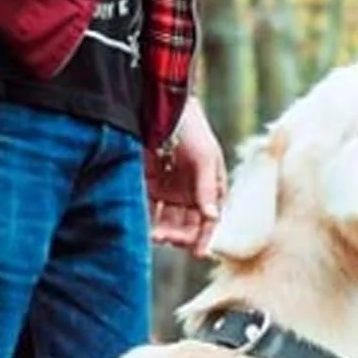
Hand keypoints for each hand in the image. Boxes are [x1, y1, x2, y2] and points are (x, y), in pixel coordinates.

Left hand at [145, 95, 227, 256]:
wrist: (160, 106)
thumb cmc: (191, 128)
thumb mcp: (205, 156)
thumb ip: (207, 188)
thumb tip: (212, 217)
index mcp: (210, 186)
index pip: (210, 218)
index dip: (206, 236)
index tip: (199, 251)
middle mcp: (190, 192)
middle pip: (188, 224)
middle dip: (181, 236)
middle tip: (171, 239)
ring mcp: (168, 190)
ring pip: (168, 222)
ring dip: (164, 232)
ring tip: (157, 235)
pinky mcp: (147, 186)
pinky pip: (148, 212)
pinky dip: (147, 223)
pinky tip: (145, 229)